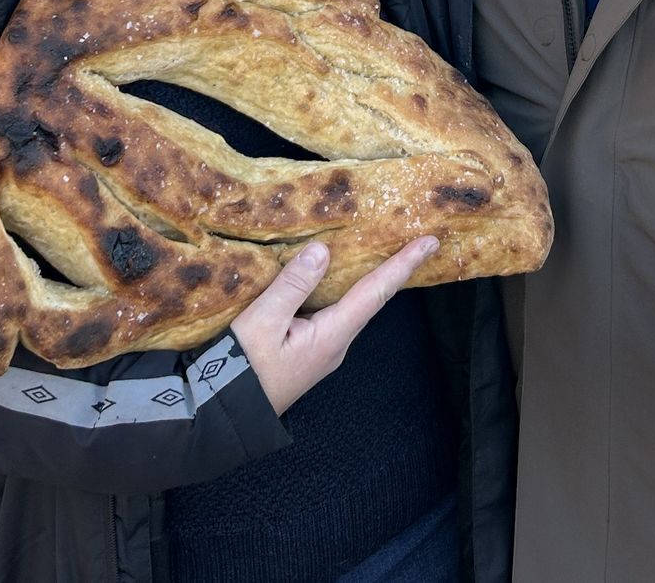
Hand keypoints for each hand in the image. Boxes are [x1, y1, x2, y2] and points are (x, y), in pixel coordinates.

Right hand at [234, 236, 437, 414]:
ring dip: (370, 278)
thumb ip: (293, 285)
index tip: (431, 242)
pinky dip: (344, 289)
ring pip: (352, 306)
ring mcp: (323, 350)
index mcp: (332, 335)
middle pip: (372, 298)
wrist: (224, 415)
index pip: (376, 293)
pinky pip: (334, 312)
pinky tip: (338, 275)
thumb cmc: (242, 368)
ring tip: (384, 249)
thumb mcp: (263, 321)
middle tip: (416, 239)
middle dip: (394, 268)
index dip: (403, 264)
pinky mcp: (308, 350)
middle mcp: (336, 343)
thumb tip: (323, 251)